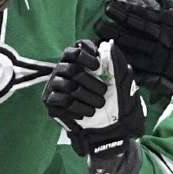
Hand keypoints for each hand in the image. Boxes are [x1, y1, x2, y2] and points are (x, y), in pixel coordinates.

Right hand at [43, 39, 146, 156]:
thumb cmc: (115, 104)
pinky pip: (60, 99)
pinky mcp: (51, 103)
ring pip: (66, 84)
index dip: (85, 53)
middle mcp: (65, 71)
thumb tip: (108, 44)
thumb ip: (116, 63)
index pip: (76, 48)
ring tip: (99, 105)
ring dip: (86, 96)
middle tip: (103, 92)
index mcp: (80, 63)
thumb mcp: (121, 83)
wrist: (109, 130)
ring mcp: (56, 86)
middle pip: (71, 67)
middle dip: (91, 81)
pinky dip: (77, 107)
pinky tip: (87, 114)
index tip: (97, 65)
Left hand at [95, 0, 172, 96]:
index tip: (109, 6)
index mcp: (166, 25)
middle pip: (132, 35)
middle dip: (113, 29)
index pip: (141, 17)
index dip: (124, 11)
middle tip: (97, 24)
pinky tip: (111, 58)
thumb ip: (160, 3)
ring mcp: (158, 60)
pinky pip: (137, 71)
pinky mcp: (156, 76)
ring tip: (99, 38)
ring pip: (131, 52)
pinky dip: (124, 65)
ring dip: (114, 45)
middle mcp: (161, 42)